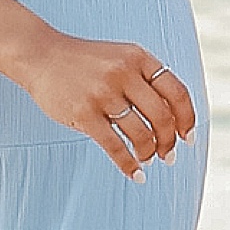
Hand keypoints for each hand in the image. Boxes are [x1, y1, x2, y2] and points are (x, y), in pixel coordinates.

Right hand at [14, 29, 198, 178]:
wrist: (42, 55)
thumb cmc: (85, 61)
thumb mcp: (120, 57)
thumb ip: (145, 79)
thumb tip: (174, 119)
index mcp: (138, 58)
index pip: (176, 92)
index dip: (187, 119)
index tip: (187, 138)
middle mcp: (123, 73)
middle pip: (162, 117)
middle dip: (169, 142)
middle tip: (168, 156)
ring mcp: (103, 93)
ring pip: (141, 134)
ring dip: (149, 153)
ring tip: (147, 160)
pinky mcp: (84, 113)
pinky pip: (114, 146)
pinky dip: (129, 165)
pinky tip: (135, 174)